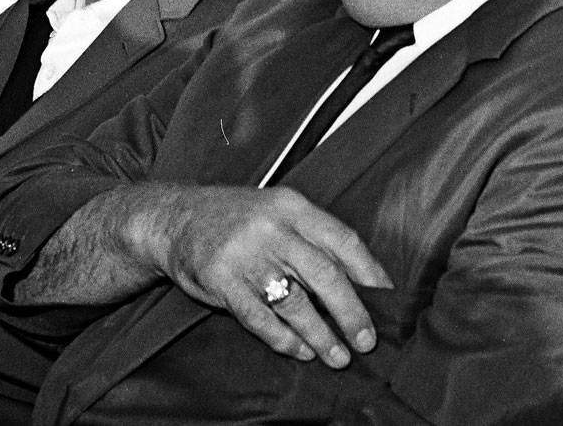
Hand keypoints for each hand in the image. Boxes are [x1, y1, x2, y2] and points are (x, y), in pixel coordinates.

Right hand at [141, 185, 390, 368]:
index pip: (342, 240)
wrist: (174, 218)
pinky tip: (300, 350)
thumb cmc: (236, 219)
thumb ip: (312, 238)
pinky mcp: (222, 282)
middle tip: (366, 340)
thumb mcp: (276, 211)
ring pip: (295, 303)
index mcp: (292, 206)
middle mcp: (272, 229)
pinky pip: (261, 319)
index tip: (387, 299)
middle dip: (351, 313)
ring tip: (337, 356)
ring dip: (321, 335)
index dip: (370, 272)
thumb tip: (360, 281)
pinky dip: (284, 340)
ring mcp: (245, 255)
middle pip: (325, 275)